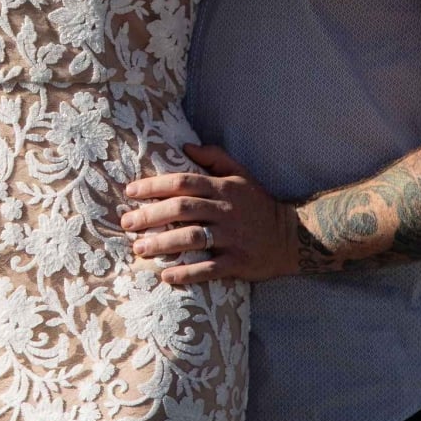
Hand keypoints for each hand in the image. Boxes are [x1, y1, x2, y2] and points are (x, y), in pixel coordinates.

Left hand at [121, 143, 299, 283]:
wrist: (293, 237)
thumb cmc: (258, 204)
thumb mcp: (241, 174)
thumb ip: (214, 156)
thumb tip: (185, 145)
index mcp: (223, 188)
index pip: (183, 182)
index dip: (155, 185)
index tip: (130, 191)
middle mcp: (226, 210)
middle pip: (183, 209)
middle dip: (150, 215)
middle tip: (126, 223)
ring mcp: (233, 237)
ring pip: (192, 238)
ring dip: (162, 244)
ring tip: (139, 249)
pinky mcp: (239, 262)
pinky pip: (209, 268)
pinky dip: (186, 272)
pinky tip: (165, 275)